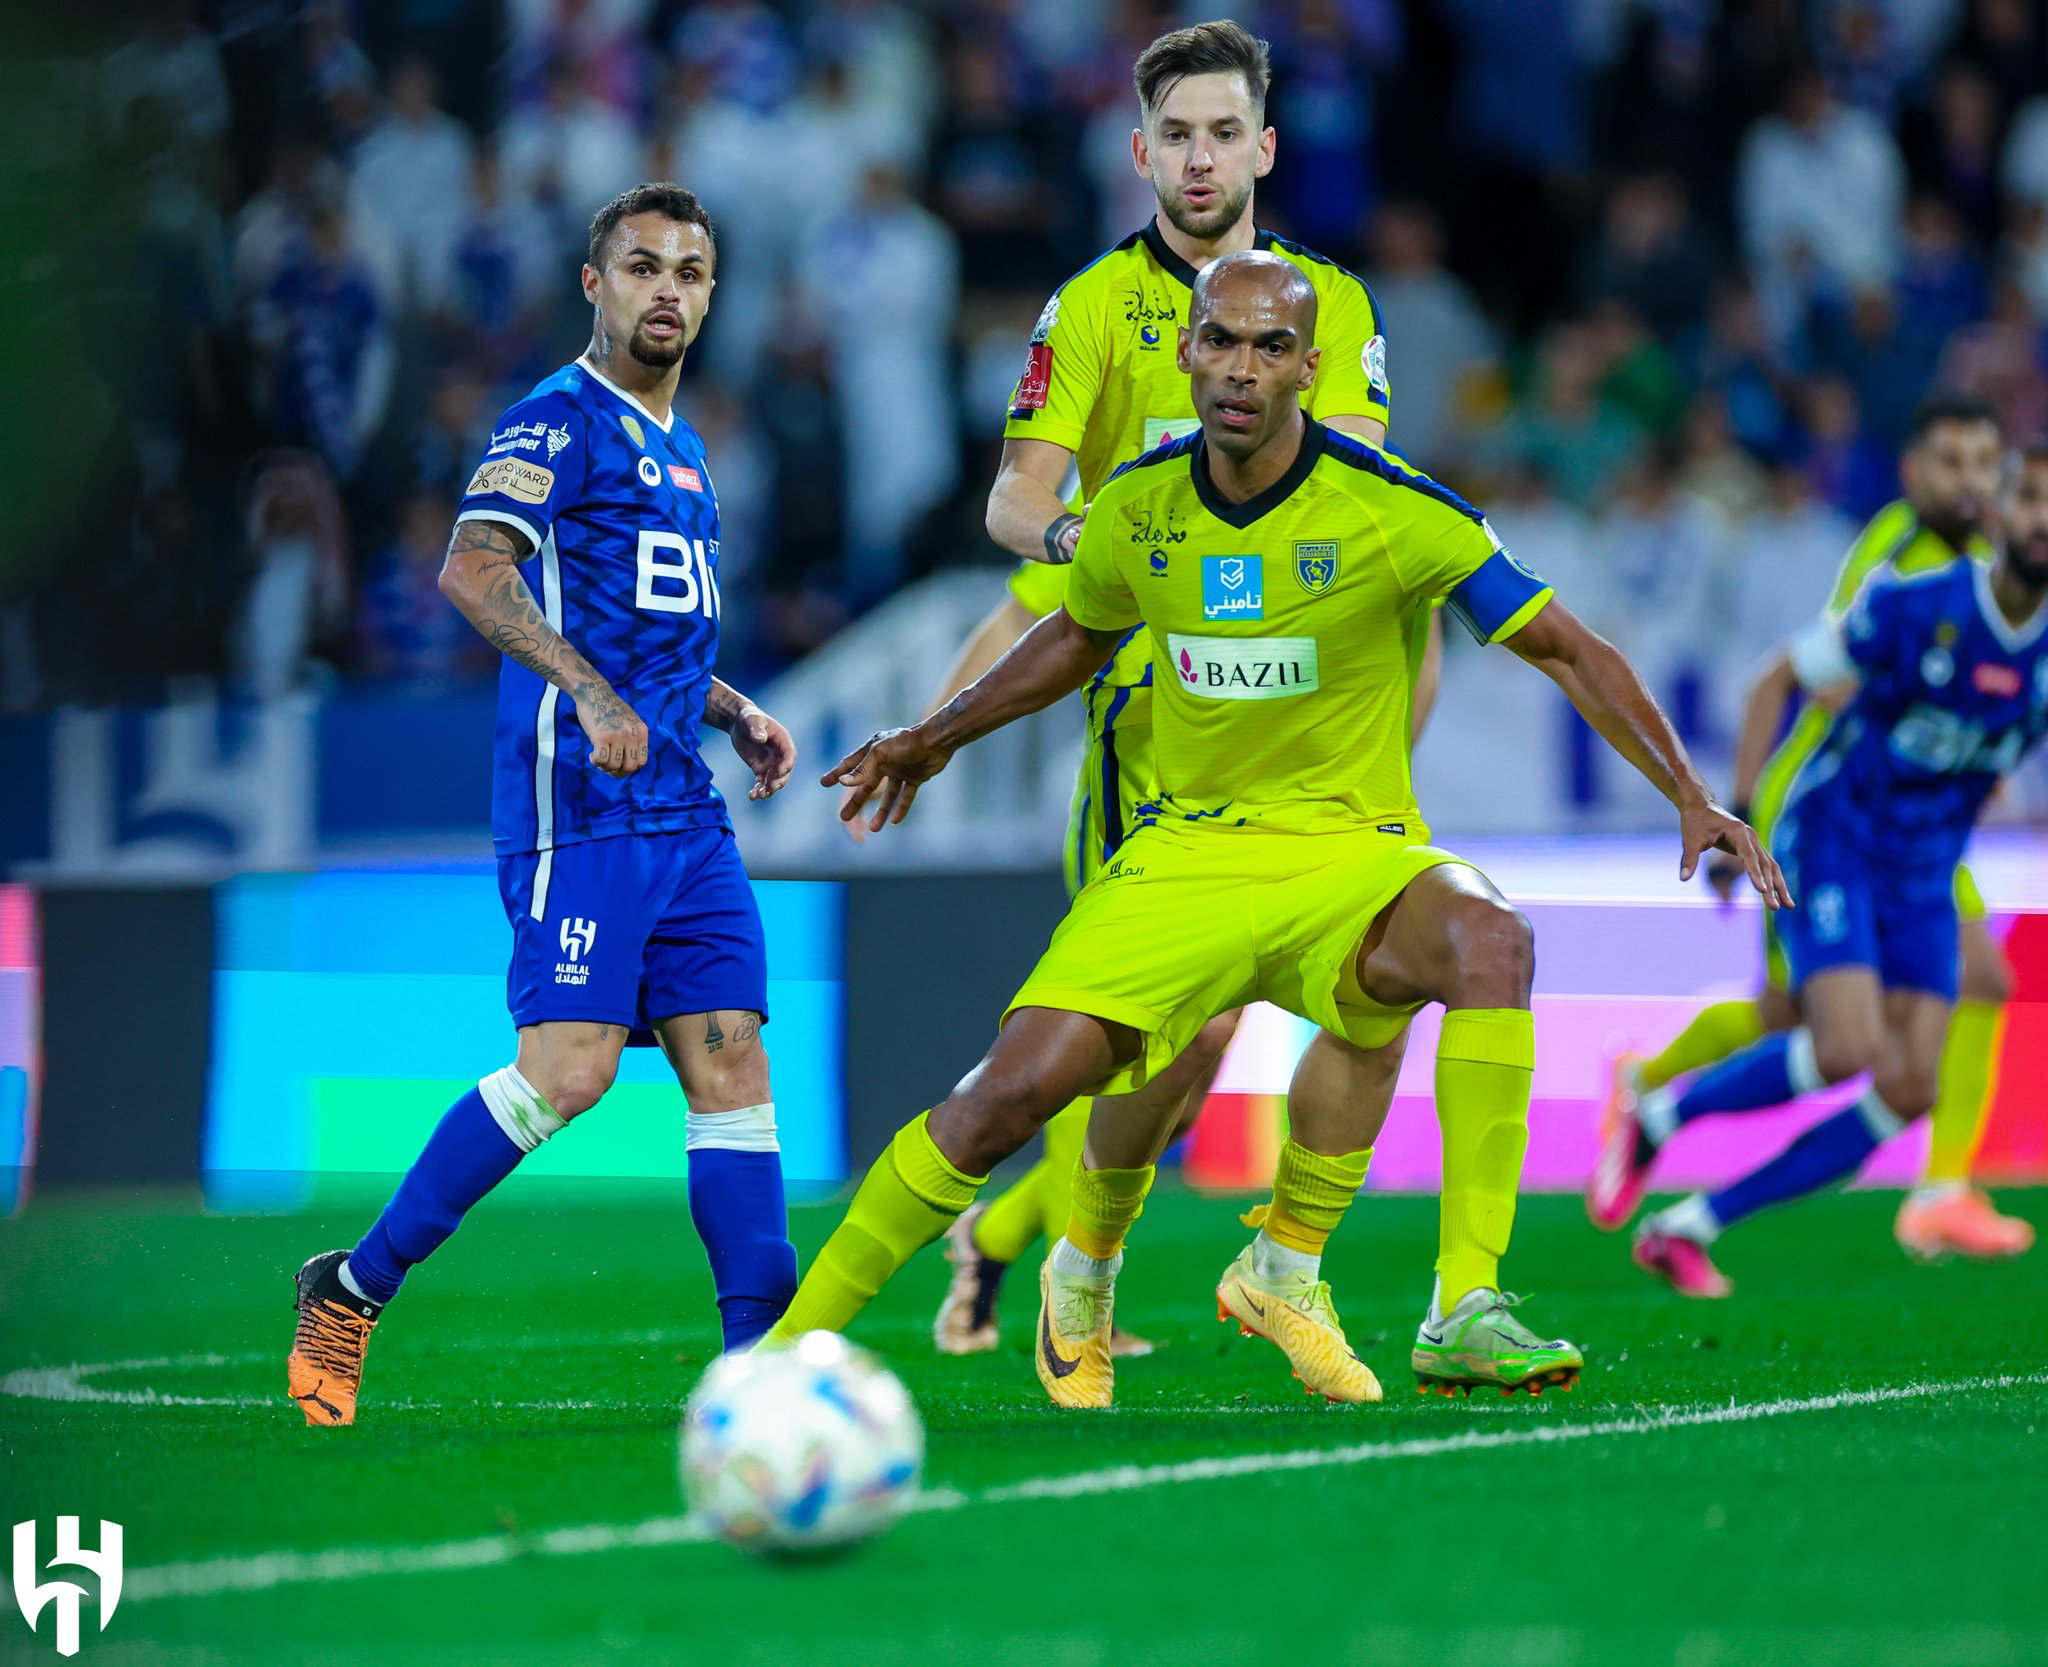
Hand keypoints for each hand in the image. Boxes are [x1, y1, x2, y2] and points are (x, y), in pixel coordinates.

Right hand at [574, 683, 647, 777]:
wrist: (594, 693)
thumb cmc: (610, 708)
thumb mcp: (630, 722)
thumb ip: (633, 740)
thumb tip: (629, 765)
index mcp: (642, 731)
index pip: (642, 762)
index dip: (629, 768)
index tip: (619, 764)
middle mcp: (632, 734)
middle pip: (629, 768)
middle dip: (617, 772)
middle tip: (607, 766)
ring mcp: (617, 735)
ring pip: (614, 766)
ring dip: (604, 767)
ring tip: (598, 758)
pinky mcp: (601, 736)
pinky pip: (601, 759)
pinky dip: (595, 761)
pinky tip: (592, 754)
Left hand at [730, 707, 796, 799]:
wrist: (738, 722)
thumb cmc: (748, 717)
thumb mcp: (752, 719)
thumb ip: (757, 728)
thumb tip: (760, 738)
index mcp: (783, 740)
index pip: (790, 754)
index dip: (787, 764)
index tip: (780, 772)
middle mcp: (780, 754)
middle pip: (785, 771)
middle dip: (779, 781)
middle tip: (770, 788)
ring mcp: (771, 763)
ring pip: (774, 780)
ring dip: (768, 789)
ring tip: (759, 796)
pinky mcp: (760, 769)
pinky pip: (762, 782)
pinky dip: (758, 790)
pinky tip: (752, 796)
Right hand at [820, 724, 955, 831]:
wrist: (936, 741)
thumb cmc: (906, 742)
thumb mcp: (880, 754)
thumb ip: (863, 769)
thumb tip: (843, 783)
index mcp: (873, 751)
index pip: (850, 764)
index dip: (837, 774)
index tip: (824, 783)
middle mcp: (885, 762)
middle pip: (867, 786)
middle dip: (856, 802)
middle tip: (844, 818)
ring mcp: (900, 770)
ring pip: (887, 795)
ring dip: (881, 812)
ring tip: (874, 829)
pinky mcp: (916, 777)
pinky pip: (906, 796)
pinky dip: (901, 808)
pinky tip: (895, 821)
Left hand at [1680, 795, 1792, 910]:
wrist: (1701, 805)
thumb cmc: (1695, 821)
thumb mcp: (1690, 839)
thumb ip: (1689, 858)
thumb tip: (1683, 878)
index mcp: (1738, 831)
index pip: (1749, 856)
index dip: (1755, 874)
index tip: (1763, 890)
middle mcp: (1750, 836)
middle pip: (1764, 864)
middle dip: (1771, 887)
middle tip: (1775, 908)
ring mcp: (1754, 841)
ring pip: (1770, 866)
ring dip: (1779, 886)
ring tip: (1789, 906)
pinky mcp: (1752, 846)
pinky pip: (1766, 865)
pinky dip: (1773, 879)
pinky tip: (1778, 894)